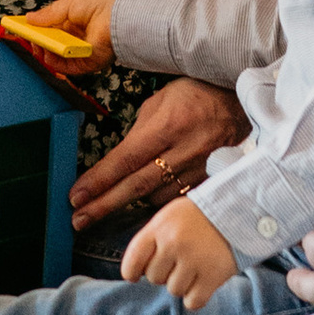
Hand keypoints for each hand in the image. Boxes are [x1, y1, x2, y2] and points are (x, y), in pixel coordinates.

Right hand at [12, 0, 118, 67]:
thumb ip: (49, 14)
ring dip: (44, 52)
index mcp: (75, 21)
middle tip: (26, 37)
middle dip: (38, 42)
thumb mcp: (69, 4)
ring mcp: (82, 52)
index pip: (52, 28)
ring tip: (36, 44)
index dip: (38, 29)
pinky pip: (67, 68)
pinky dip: (55, 63)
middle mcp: (78, 37)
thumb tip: (29, 18)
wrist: (120, 16)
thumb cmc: (101, 4)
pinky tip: (47, 54)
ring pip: (57, 58)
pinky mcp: (87, 63)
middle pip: (53, 44)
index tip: (23, 28)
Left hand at [69, 78, 246, 227]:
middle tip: (79, 219)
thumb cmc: (193, 95)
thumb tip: (117, 163)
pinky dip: (157, 201)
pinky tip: (144, 199)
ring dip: (130, 203)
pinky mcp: (206, 181)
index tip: (77, 196)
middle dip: (104, 205)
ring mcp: (197, 169)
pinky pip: (175, 199)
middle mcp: (182, 151)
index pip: (126, 160)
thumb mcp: (159, 102)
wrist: (236, 103)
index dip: (99, 181)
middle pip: (137, 186)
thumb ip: (138, 134)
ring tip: (106, 205)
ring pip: (156, 197)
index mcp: (167, 126)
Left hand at [118, 194, 236, 307]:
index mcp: (159, 227)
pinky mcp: (212, 276)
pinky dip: (196, 296)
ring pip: (174, 290)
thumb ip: (153, 239)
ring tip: (195, 265)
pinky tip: (203, 281)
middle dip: (164, 272)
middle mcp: (173, 243)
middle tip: (180, 259)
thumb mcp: (170, 216)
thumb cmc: (199, 216)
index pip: (133, 260)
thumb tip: (137, 271)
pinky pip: (192, 302)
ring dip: (183, 283)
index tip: (134, 276)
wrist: (239, 211)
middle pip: (154, 278)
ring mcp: (193, 260)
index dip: (132, 271)